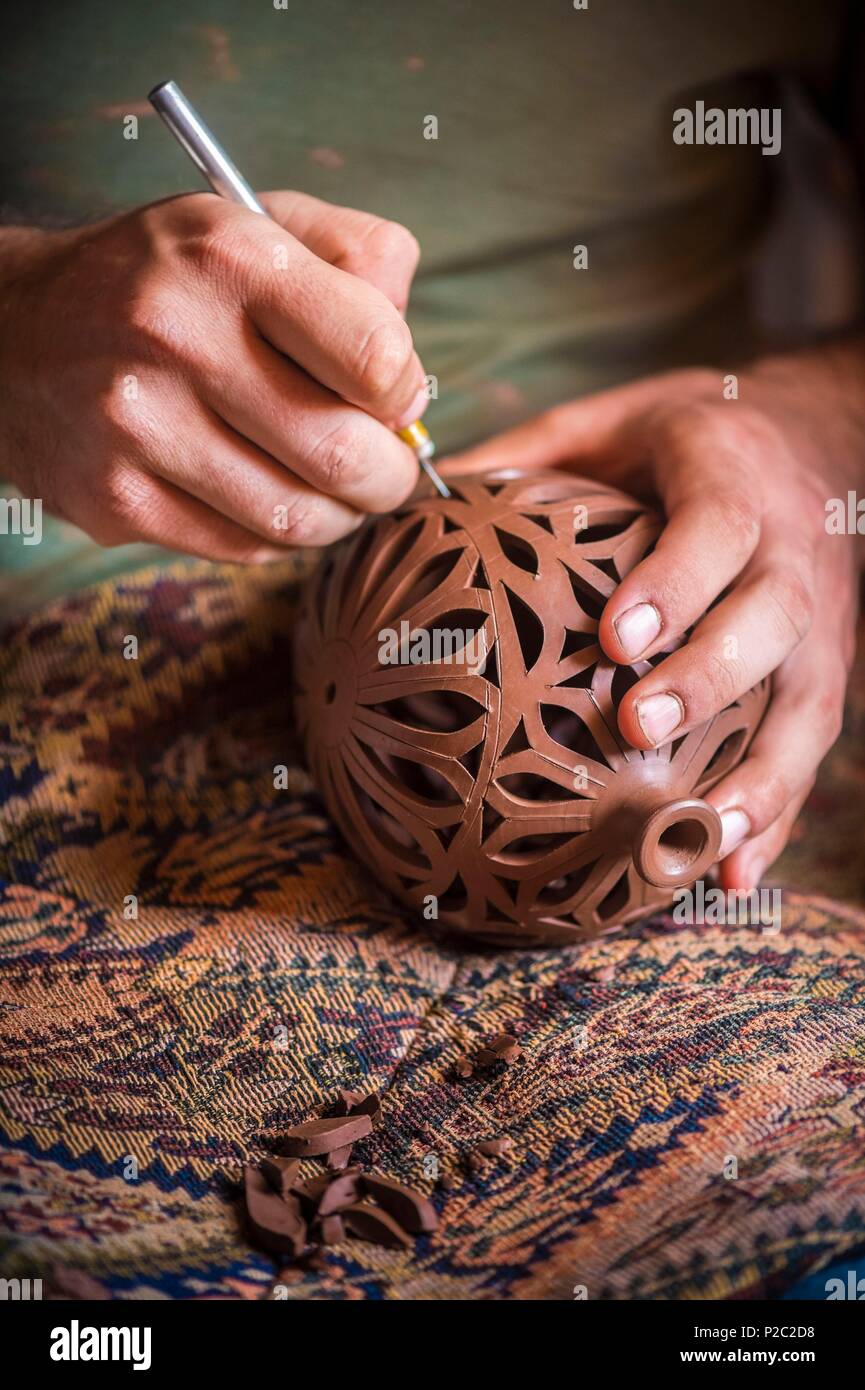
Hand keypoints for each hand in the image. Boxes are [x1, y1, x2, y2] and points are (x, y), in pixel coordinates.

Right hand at [0, 192, 427, 559]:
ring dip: (340, 516)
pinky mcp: (117, 499)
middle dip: (389, 476)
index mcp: (226, 258)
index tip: (395, 400)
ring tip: (336, 490)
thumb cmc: (165, 282)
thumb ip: (359, 260)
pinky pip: (243, 546)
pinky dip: (278, 536)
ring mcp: (138, 428)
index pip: (375, 357)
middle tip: (387, 470)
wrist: (16, 332)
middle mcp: (175, 338)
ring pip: (297, 518)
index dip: (405, 393)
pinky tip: (272, 500)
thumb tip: (410, 373)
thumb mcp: (256, 225)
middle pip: (343, 455)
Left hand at [443, 357, 863, 891]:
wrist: (818, 435)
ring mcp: (823, 617)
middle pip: (771, 617)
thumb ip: (531, 452)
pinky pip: (809, 744)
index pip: (717, 528)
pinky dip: (776, 813)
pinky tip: (728, 871)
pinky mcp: (827, 669)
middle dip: (710, 677)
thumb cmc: (694, 436)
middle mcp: (793, 548)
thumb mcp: (613, 418)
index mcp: (734, 475)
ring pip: (807, 699)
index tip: (613, 637)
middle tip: (638, 727)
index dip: (674, 583)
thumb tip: (417, 494)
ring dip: (761, 776)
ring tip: (698, 837)